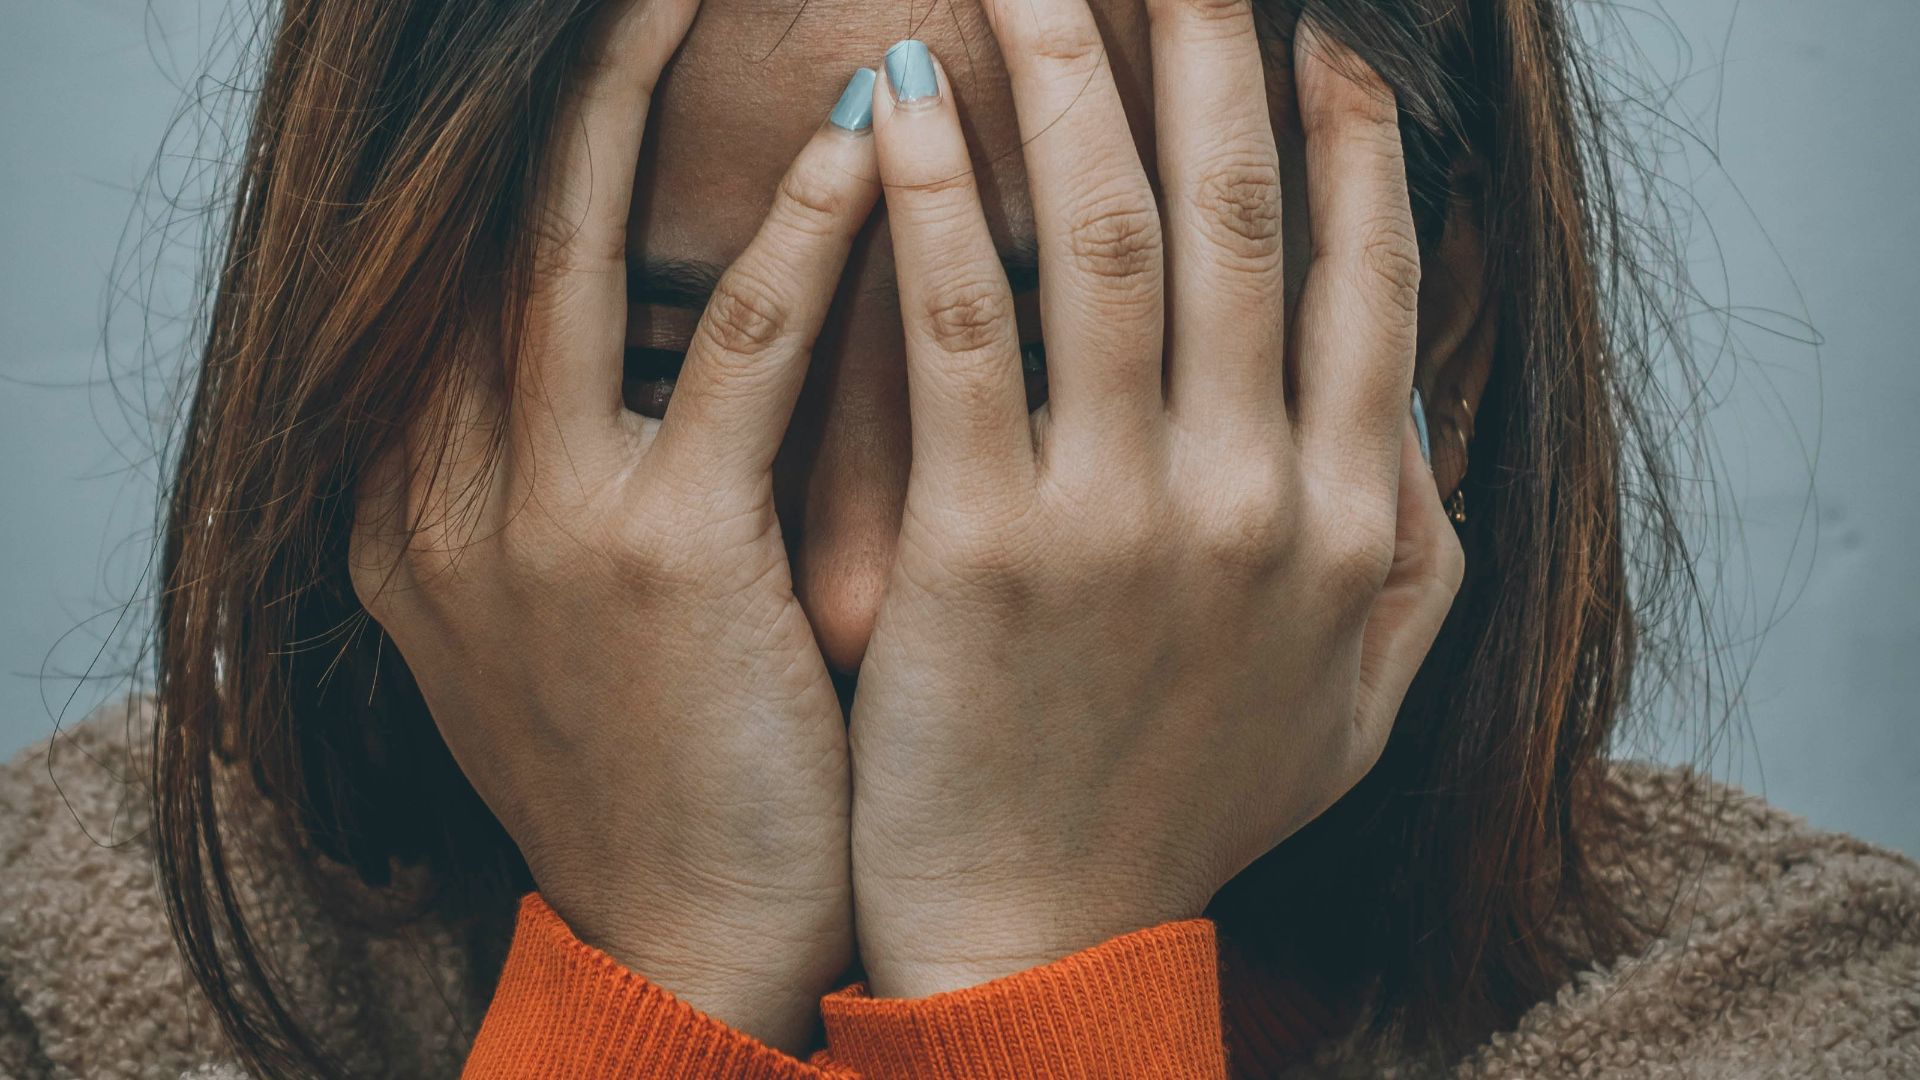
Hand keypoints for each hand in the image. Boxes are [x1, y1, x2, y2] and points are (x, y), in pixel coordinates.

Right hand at [347, 0, 879, 1050]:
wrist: (686, 937)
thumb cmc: (661, 762)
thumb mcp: (561, 605)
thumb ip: (564, 467)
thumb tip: (646, 334)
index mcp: (408, 496)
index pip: (452, 262)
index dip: (529, 130)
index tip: (607, 35)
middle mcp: (433, 487)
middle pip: (485, 216)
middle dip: (562, 75)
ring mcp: (530, 518)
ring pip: (572, 242)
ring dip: (643, 92)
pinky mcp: (655, 558)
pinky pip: (735, 350)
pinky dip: (802, 235)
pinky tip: (868, 143)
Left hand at [847, 14, 1462, 996]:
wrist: (1044, 935)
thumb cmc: (1187, 808)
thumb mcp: (1359, 697)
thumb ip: (1413, 544)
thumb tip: (1408, 392)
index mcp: (1348, 520)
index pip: (1365, 280)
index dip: (1350, 142)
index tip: (1324, 41)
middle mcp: (1254, 497)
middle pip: (1238, 221)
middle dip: (1212, 58)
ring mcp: (1119, 517)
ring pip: (1106, 241)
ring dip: (1073, 84)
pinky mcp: (980, 546)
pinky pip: (961, 333)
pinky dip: (937, 206)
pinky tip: (907, 108)